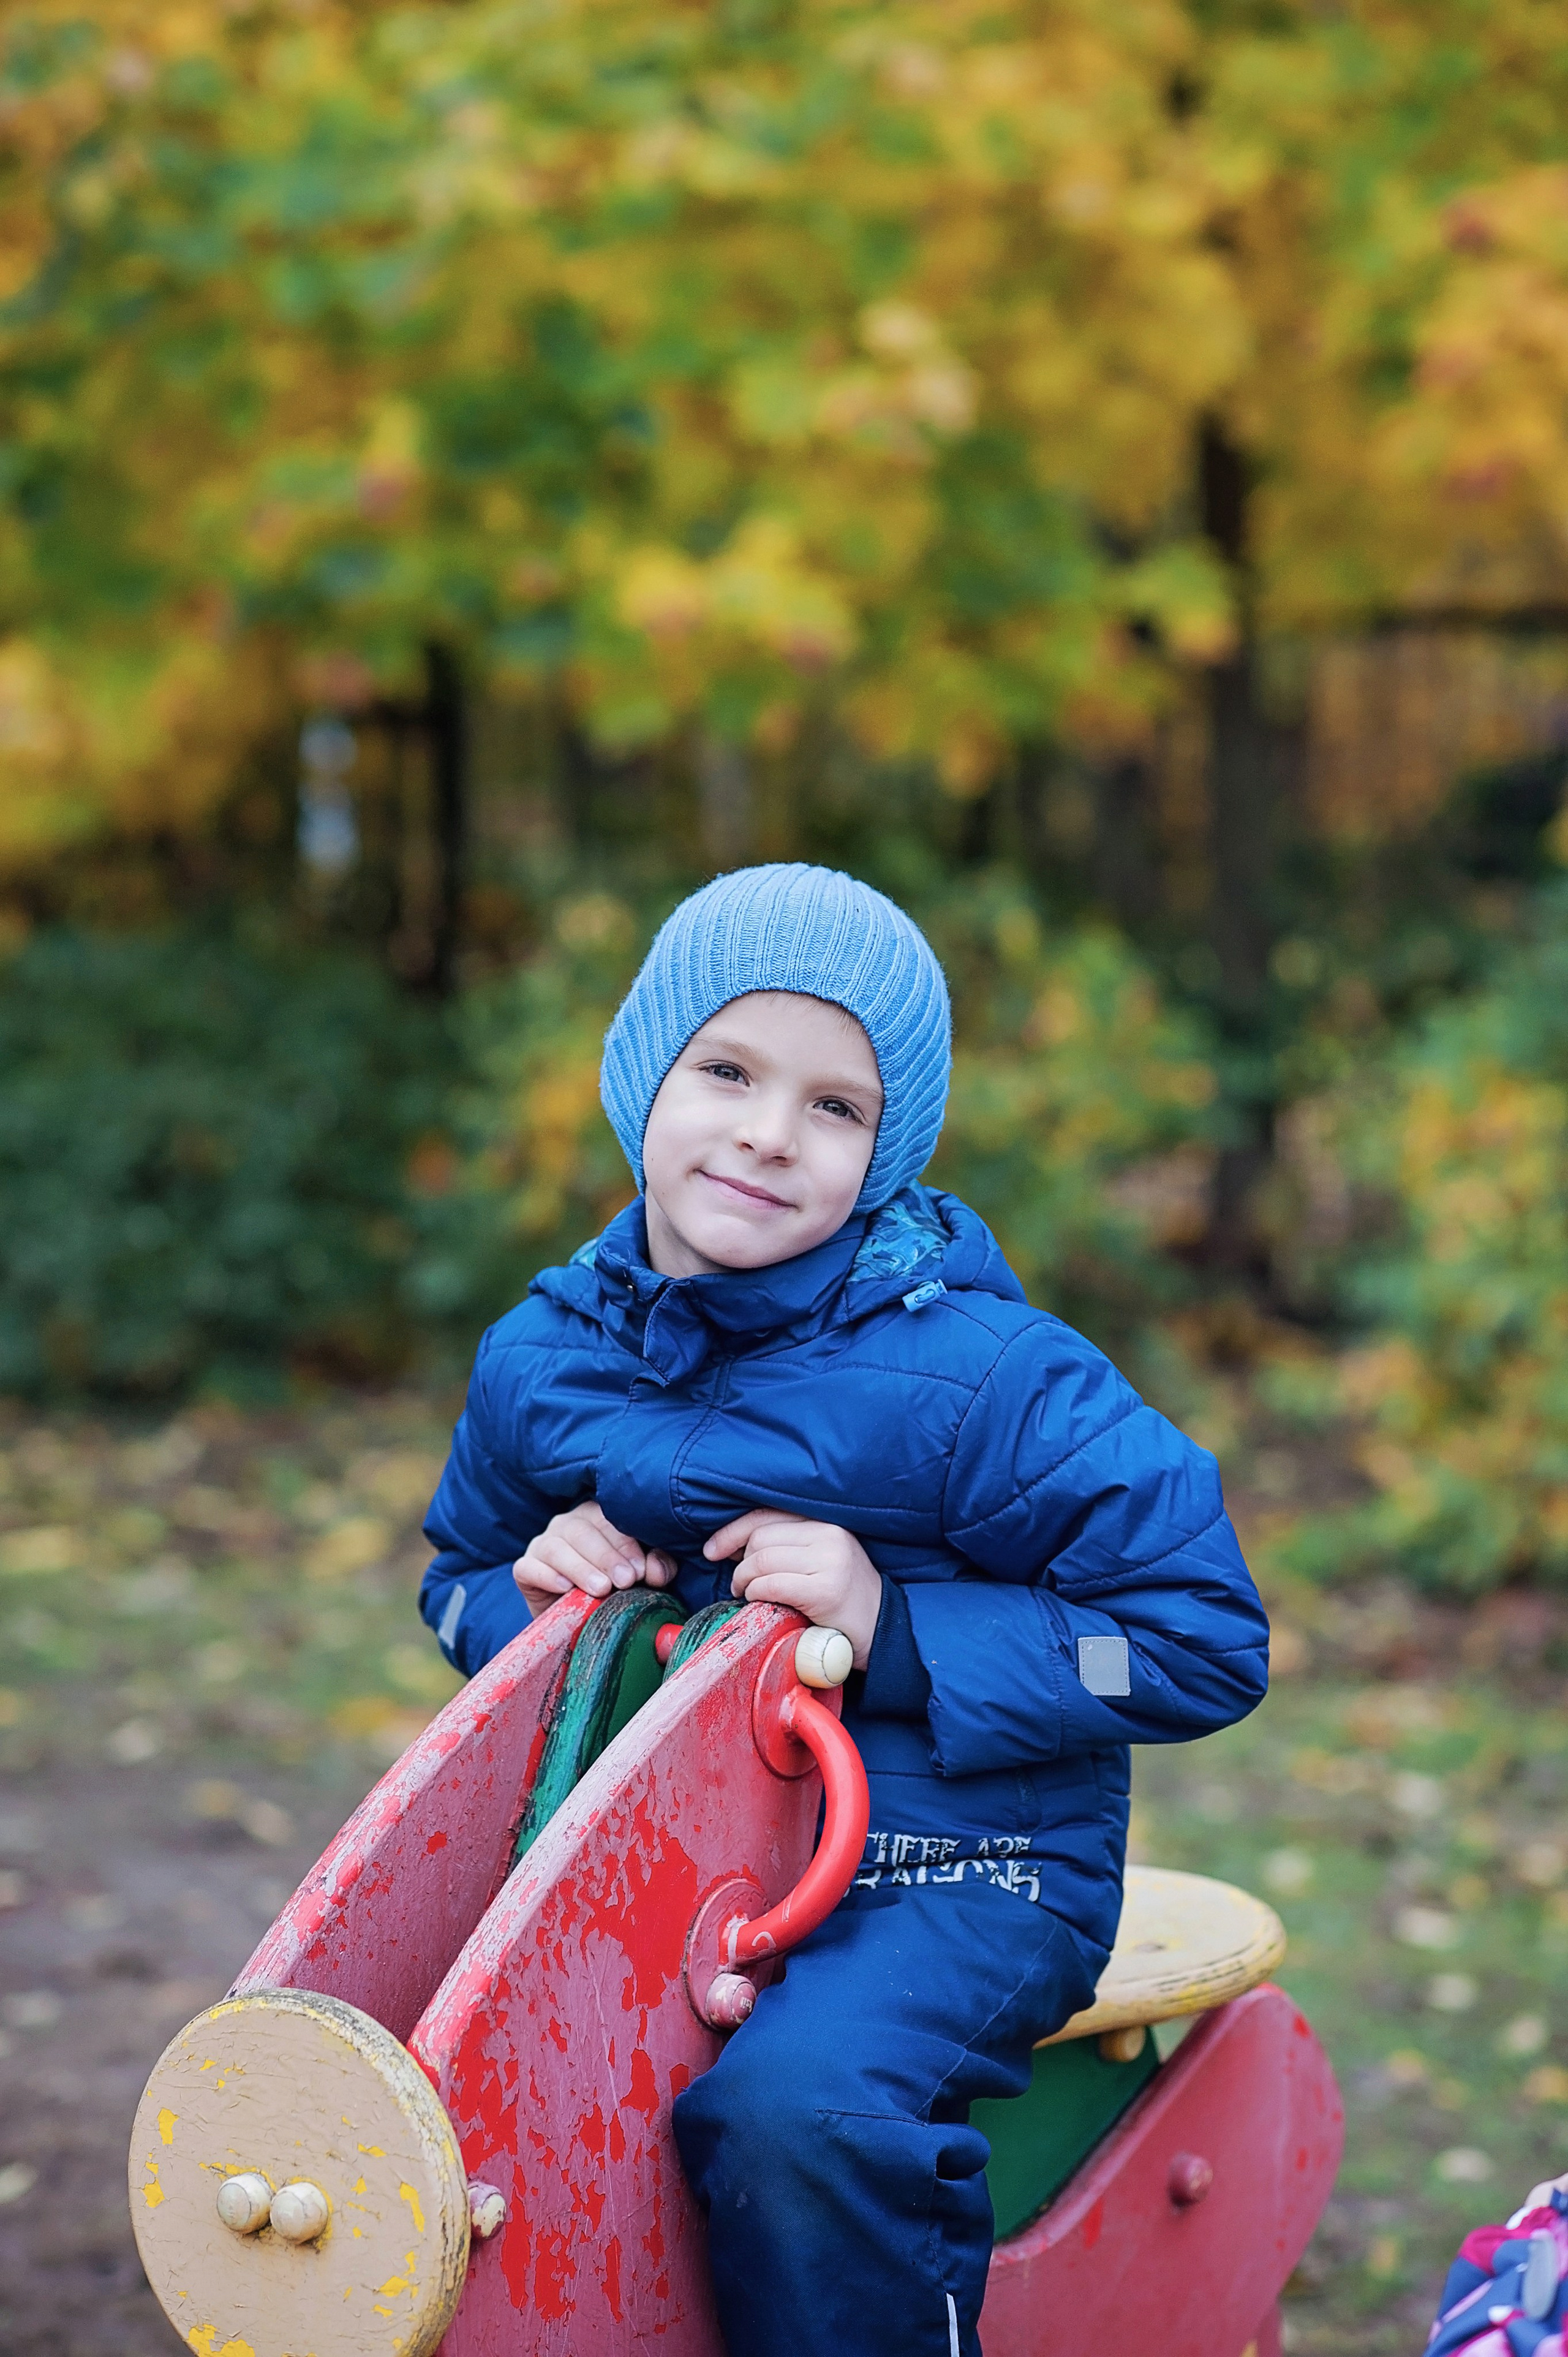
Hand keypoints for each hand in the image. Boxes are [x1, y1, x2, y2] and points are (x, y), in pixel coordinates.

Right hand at [514, 1502, 674, 1618]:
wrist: (582, 1623)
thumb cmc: (617, 1590)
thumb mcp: (642, 1577)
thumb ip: (656, 1567)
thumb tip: (656, 1569)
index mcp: (598, 1517)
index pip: (609, 1520)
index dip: (625, 1544)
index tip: (640, 1570)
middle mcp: (568, 1524)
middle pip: (583, 1531)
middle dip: (606, 1557)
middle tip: (625, 1581)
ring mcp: (543, 1544)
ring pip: (556, 1547)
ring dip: (580, 1568)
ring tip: (601, 1589)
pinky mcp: (525, 1569)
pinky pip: (528, 1567)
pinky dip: (547, 1576)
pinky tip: (566, 1589)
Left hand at [704, 1511, 882, 1669]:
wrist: (882, 1629)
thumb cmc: (842, 1597)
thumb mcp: (820, 1558)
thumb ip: (786, 1545)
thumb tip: (732, 1544)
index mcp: (827, 1522)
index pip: (767, 1515)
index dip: (732, 1531)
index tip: (712, 1550)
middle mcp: (830, 1535)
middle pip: (760, 1538)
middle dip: (739, 1561)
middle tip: (738, 1583)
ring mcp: (829, 1562)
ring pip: (762, 1560)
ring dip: (744, 1580)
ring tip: (746, 1593)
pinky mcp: (825, 1591)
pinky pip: (771, 1585)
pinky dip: (756, 1594)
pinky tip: (759, 1602)